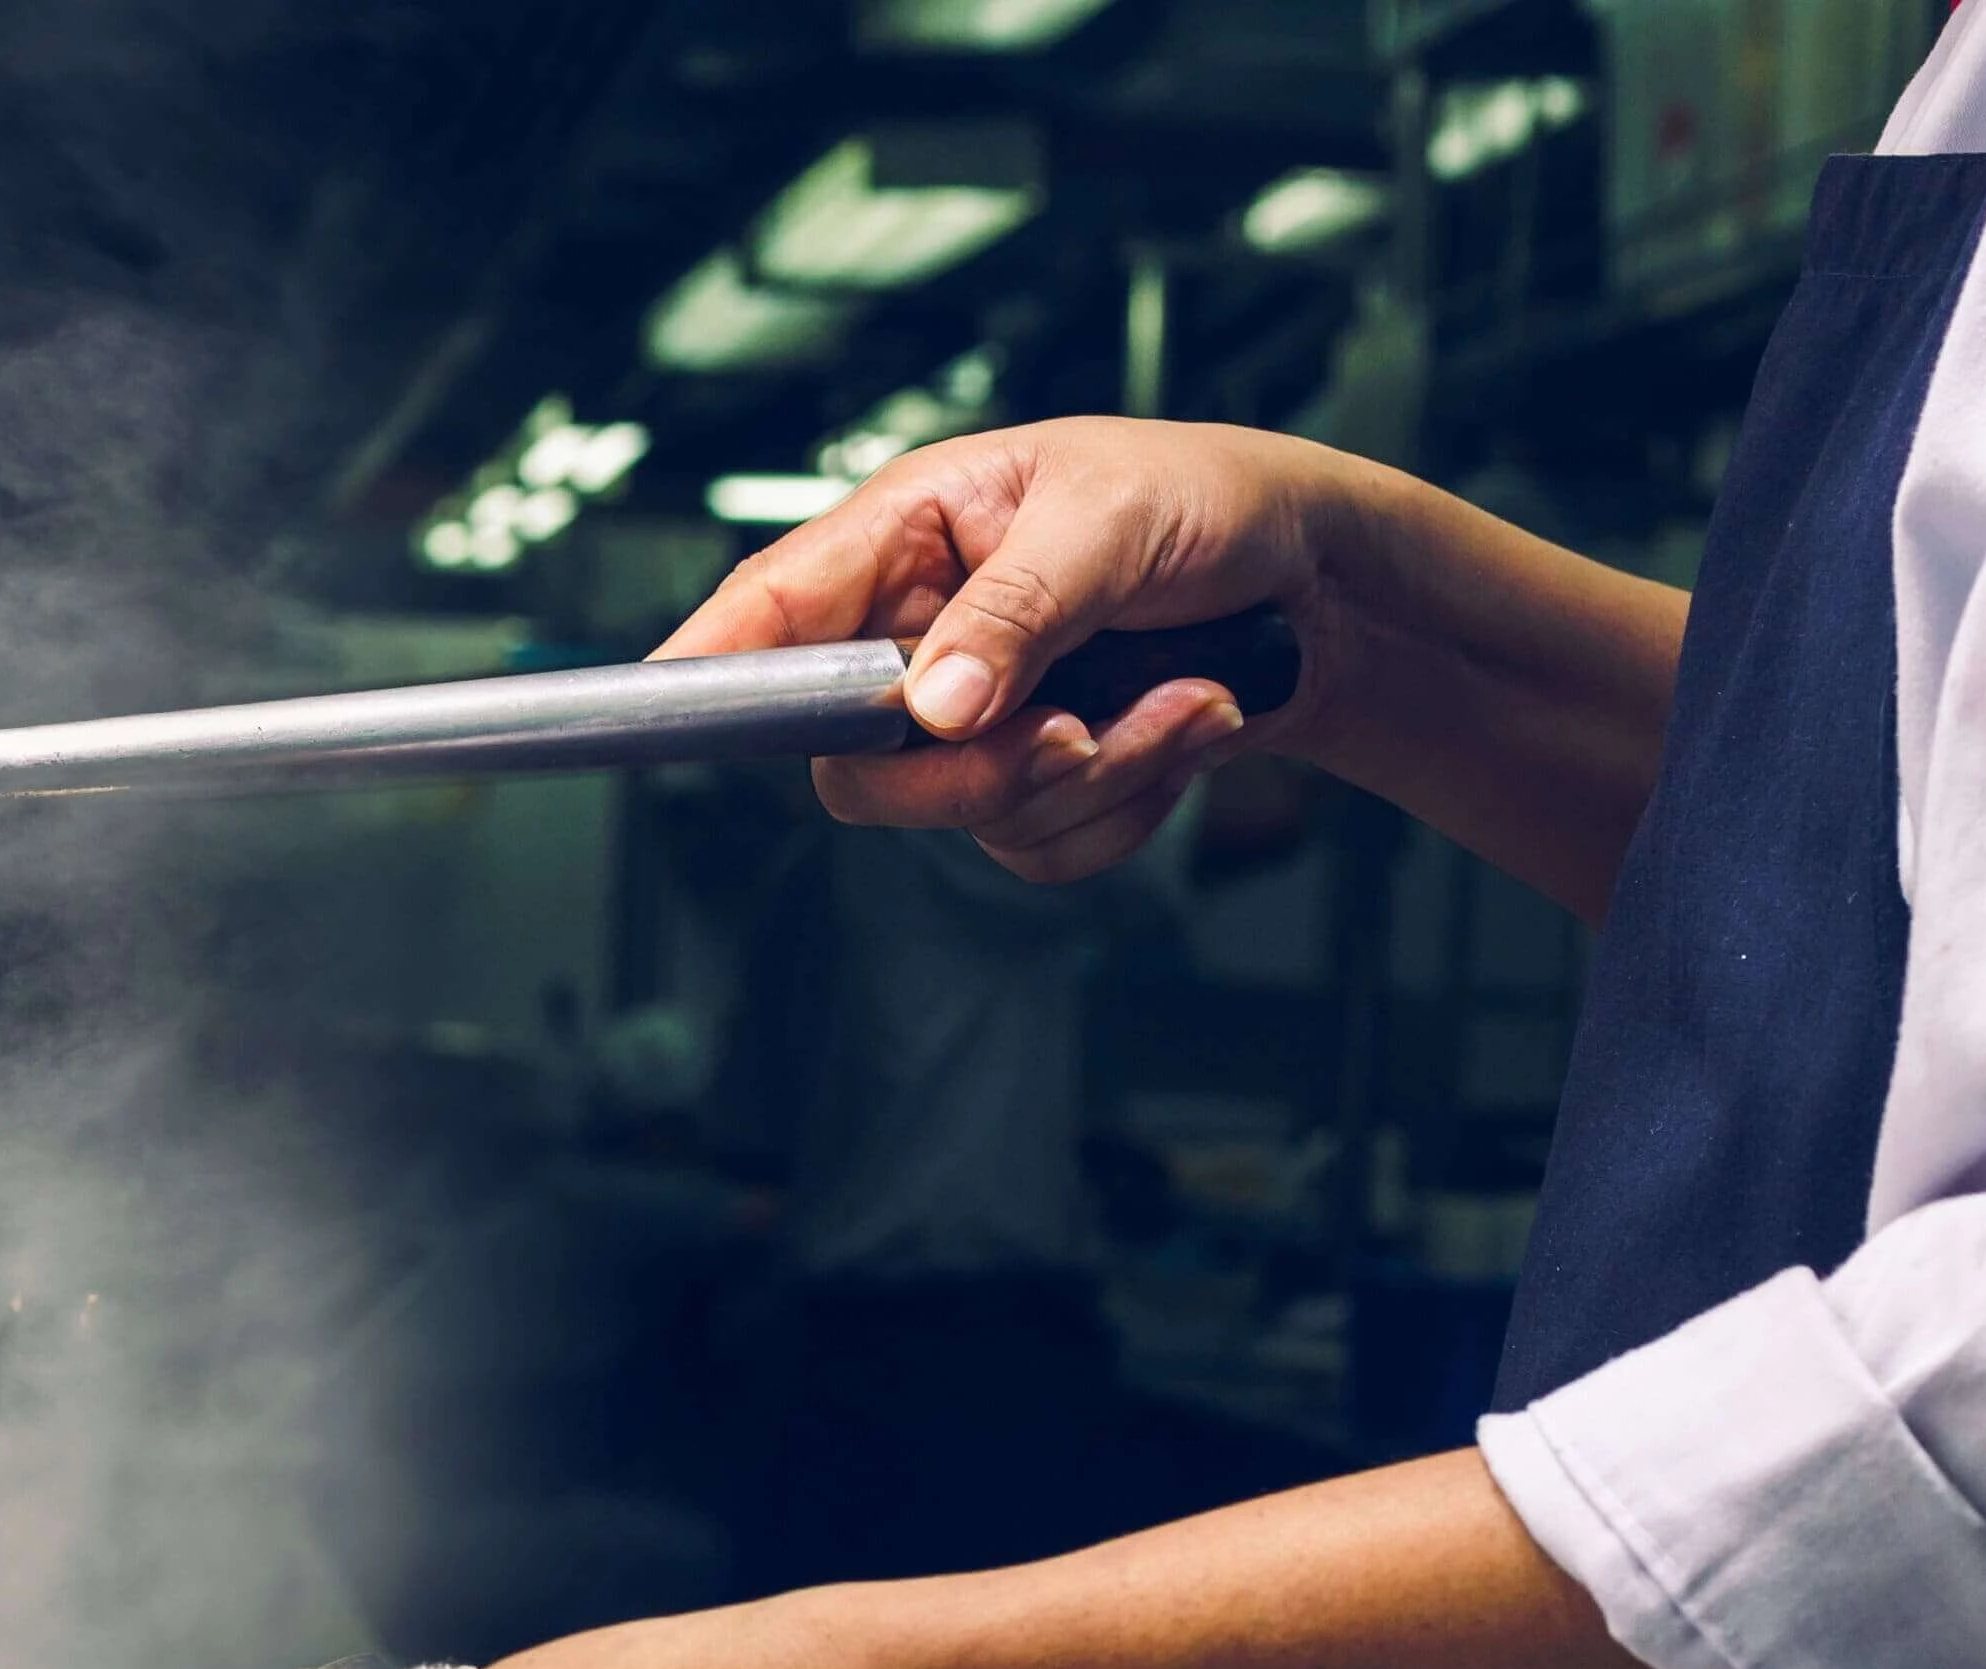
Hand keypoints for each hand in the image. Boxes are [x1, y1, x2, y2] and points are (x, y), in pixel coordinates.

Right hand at [669, 417, 1373, 882]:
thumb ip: (1013, 611)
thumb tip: (927, 707)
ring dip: (1095, 777)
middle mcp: (919, 631)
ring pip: (960, 818)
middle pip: (853, 765)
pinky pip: (1036, 848)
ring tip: (1187, 698)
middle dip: (975, 773)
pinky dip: (1127, 805)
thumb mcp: (1111, 523)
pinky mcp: (1029, 778)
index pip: (771, 607)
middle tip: (1075, 735)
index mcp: (910, 532)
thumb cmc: (1210, 503)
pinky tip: (1185, 725)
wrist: (1322, 585)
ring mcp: (971, 714)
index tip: (663, 704)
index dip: (705, 664)